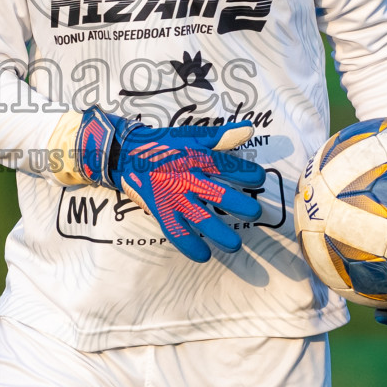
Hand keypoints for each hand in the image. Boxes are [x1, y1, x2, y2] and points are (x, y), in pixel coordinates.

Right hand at [75, 107, 266, 262]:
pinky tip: (204, 257)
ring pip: (197, 217)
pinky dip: (188, 245)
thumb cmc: (166, 145)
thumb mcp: (193, 136)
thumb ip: (221, 137)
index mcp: (196, 157)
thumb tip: (250, 130)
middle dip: (236, 204)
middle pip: (214, 193)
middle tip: (255, 212)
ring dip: (216, 232)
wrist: (127, 153)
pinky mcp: (161, 210)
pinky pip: (175, 231)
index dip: (244, 173)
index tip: (259, 179)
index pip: (225, 165)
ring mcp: (173, 196)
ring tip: (235, 246)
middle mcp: (185, 178)